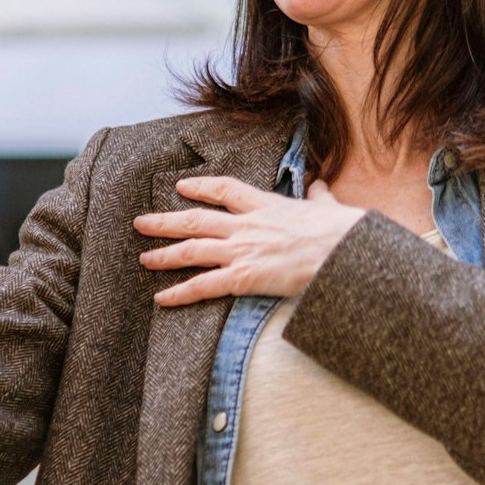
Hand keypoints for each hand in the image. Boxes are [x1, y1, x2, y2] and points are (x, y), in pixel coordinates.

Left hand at [135, 176, 365, 305]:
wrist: (342, 252)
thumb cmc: (341, 231)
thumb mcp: (329, 206)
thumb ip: (319, 196)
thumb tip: (320, 185)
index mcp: (267, 205)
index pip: (225, 191)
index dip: (200, 187)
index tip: (181, 186)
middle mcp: (247, 226)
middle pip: (196, 220)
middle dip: (166, 222)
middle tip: (142, 223)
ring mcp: (242, 251)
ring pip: (192, 250)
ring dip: (164, 254)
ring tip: (144, 258)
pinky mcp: (243, 277)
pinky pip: (203, 286)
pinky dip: (180, 293)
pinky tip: (161, 298)